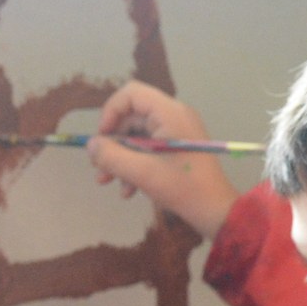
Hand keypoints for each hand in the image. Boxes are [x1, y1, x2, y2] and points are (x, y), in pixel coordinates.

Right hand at [89, 80, 239, 237]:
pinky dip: (135, 166)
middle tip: (98, 166)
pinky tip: (128, 191)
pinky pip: (149, 149)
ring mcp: (177, 133)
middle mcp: (174, 116)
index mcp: (169, 113)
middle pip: (132, 117)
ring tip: (106, 181)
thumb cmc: (183, 188)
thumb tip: (90, 145)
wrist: (216, 211)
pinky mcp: (178, 149)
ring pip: (138, 137)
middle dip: (113, 143)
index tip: (101, 138)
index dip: (110, 112)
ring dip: (120, 158)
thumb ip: (112, 157)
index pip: (131, 94)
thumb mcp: (142, 173)